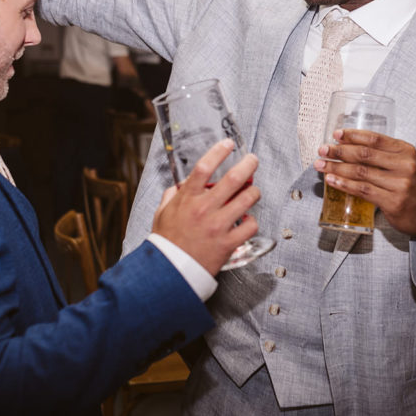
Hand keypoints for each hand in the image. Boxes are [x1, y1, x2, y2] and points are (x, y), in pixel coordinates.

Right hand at [152, 140, 259, 274]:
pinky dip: (252, 221)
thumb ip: (172, 196)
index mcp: (187, 198)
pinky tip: (247, 220)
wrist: (170, 271)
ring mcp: (218, 225)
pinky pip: (250, 226)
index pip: (205, 167)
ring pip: (247, 199)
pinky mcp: (228, 243)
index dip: (218, 151)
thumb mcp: (162, 213)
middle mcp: (204, 208)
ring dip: (253, 192)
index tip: (228, 144)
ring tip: (253, 191)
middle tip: (252, 160)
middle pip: (233, 179)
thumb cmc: (166, 241)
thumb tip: (179, 185)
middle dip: (248, 165)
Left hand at [316, 130, 415, 261]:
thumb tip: (348, 146)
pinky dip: (344, 184)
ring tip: (320, 165)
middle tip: (323, 149)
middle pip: (365, 154)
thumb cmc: (412, 186)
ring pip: (360, 172)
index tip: (336, 134)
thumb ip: (383, 155)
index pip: (375, 139)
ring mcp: (399, 184)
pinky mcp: (392, 201)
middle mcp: (404, 165)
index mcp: (406, 151)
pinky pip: (362, 190)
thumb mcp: (405, 164)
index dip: (353, 135)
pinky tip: (332, 180)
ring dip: (336, 167)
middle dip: (339, 151)